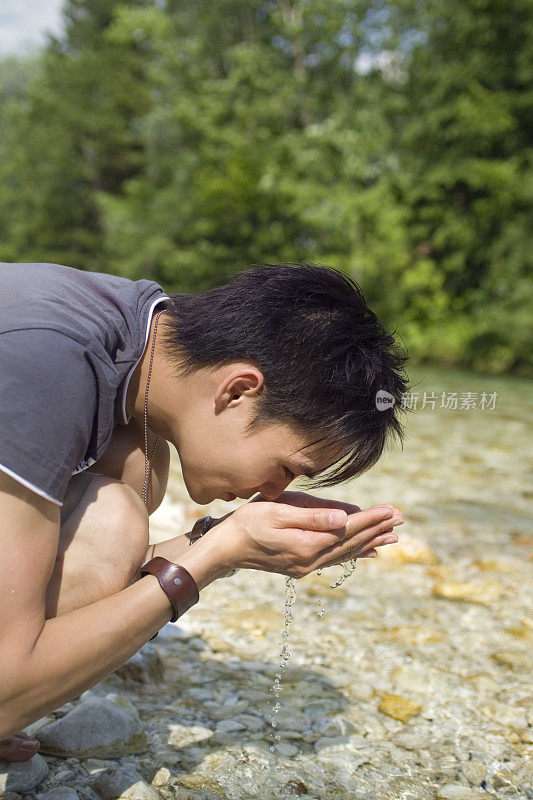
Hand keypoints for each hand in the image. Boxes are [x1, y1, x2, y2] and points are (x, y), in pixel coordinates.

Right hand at [208, 501, 402, 578]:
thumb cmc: (248, 523)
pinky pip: (335, 558)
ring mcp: (307, 565)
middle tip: (400, 518)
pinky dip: (354, 554)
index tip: (392, 509)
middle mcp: (311, 560)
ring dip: (370, 542)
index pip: (347, 529)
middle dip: (377, 529)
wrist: (225, 548)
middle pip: (351, 542)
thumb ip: (312, 516)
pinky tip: (367, 552)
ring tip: (393, 536)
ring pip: (346, 552)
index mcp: (307, 544)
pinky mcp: (301, 565)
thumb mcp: (278, 513)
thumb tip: (344, 518)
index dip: (371, 519)